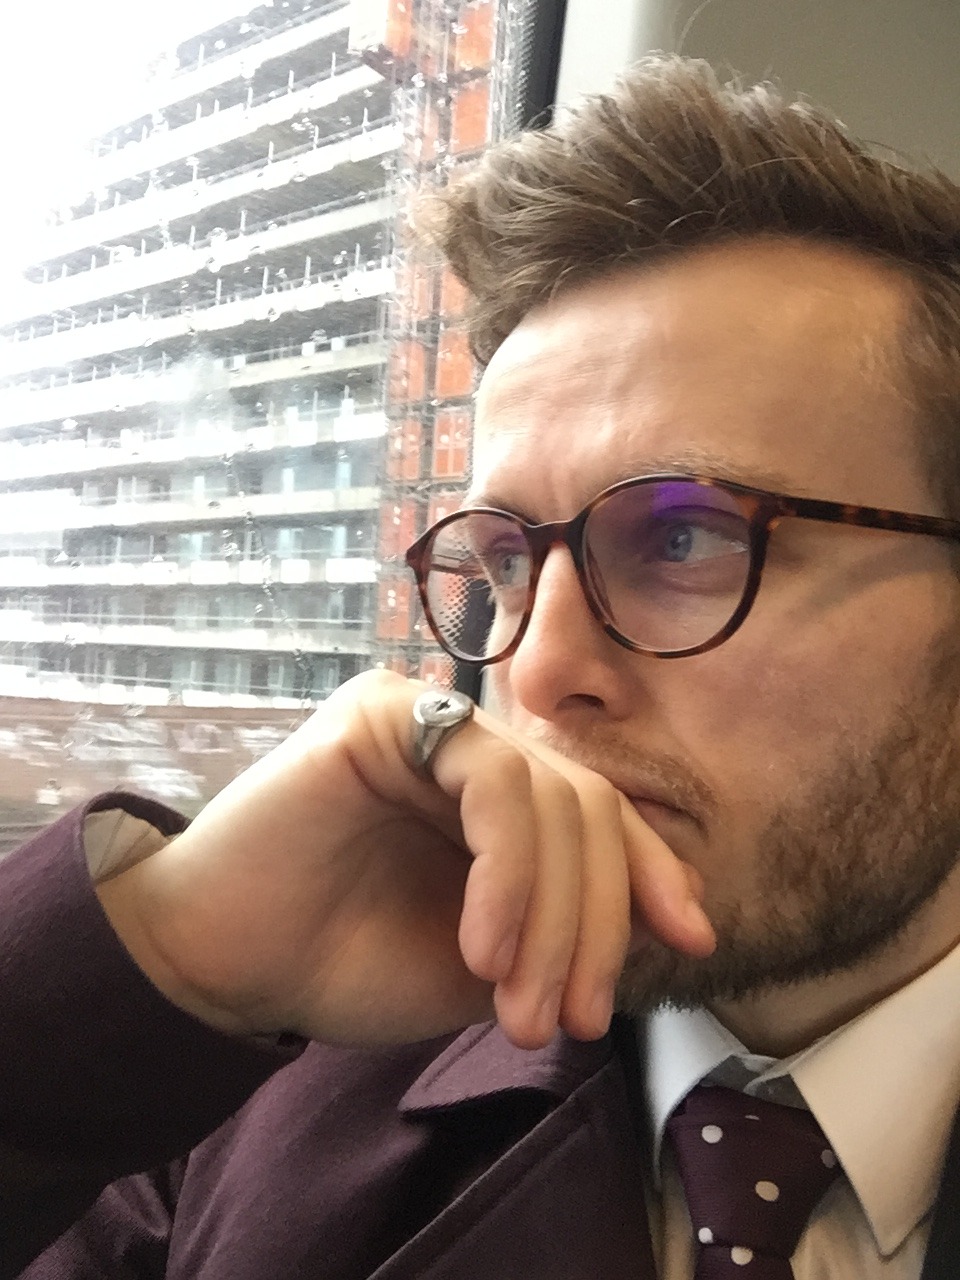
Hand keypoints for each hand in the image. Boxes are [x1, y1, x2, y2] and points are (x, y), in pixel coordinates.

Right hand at [97, 670, 714, 1049]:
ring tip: (521, 1008)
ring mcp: (430, 720)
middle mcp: (470, 745)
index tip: (690, 939)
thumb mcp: (490, 959)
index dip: (651, 871)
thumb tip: (671, 920)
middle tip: (576, 1020)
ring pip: (549, 799)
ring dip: (552, 918)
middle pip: (586, 808)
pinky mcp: (388, 714)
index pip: (599, 812)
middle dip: (597, 923)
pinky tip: (481, 949)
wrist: (227, 968)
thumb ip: (562, 926)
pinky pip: (492, 784)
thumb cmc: (349, 963)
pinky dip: (507, 874)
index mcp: (496, 795)